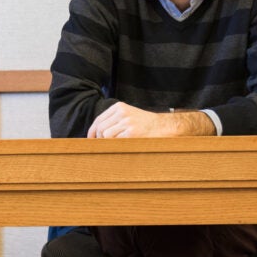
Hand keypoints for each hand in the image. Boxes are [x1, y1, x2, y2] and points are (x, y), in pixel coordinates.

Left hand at [87, 103, 214, 137]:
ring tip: (112, 148)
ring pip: (105, 135)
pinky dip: (114, 147)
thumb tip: (95, 134)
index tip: (90, 141)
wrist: (165, 127)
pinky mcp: (132, 133)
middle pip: (100, 128)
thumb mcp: (129, 116)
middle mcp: (122, 112)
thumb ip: (114, 121)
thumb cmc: (146, 125)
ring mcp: (127, 122)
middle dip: (97, 140)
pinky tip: (120, 149)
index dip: (92, 132)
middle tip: (99, 148)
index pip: (99, 120)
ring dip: (106, 144)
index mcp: (119, 107)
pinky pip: (115, 142)